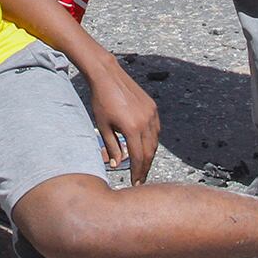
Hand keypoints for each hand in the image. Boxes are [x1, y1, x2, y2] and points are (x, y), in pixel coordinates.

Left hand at [79, 55, 159, 183]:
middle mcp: (146, 121)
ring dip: (149, 155)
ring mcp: (151, 113)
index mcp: (132, 128)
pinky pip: (156, 130)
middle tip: (139, 178)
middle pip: (149, 152)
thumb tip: (116, 165)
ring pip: (155, 142)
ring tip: (141, 165)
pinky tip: (145, 147)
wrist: (107, 76)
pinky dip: (152, 141)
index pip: (138, 157)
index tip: (134, 182)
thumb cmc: (101, 101)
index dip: (137, 172)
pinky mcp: (153, 107)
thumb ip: (112, 147)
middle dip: (144, 167)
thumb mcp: (103, 127)